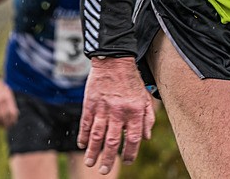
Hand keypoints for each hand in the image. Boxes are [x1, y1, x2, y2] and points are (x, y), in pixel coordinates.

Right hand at [0, 79, 18, 127]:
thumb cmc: (1, 89)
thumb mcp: (8, 93)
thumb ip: (11, 103)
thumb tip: (16, 115)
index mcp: (7, 97)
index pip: (11, 112)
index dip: (13, 120)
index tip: (13, 123)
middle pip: (4, 116)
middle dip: (6, 123)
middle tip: (8, 126)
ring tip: (2, 125)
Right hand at [78, 57, 154, 173]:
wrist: (114, 61)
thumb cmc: (131, 81)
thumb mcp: (145, 98)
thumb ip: (148, 118)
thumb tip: (146, 138)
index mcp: (134, 111)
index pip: (133, 138)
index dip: (131, 153)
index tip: (127, 162)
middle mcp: (119, 112)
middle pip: (113, 141)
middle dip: (108, 159)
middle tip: (104, 171)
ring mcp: (103, 108)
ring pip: (97, 135)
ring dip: (93, 151)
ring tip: (90, 163)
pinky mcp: (90, 104)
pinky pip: (86, 124)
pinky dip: (84, 136)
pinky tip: (82, 146)